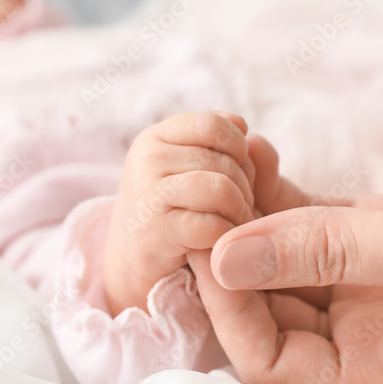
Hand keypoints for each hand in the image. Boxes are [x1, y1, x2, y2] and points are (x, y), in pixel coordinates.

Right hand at [104, 112, 255, 316]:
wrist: (134, 257)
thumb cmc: (174, 209)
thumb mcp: (191, 167)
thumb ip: (221, 144)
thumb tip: (248, 132)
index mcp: (157, 138)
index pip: (214, 125)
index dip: (236, 147)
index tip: (235, 170)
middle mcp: (148, 159)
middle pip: (224, 161)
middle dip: (244, 188)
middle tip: (238, 209)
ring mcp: (148, 193)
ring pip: (221, 189)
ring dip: (239, 211)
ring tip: (234, 224)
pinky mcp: (154, 231)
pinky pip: (211, 226)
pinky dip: (227, 237)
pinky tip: (221, 243)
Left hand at [189, 115, 382, 383]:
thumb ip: (332, 252)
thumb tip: (223, 259)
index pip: (276, 365)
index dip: (231, 315)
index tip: (206, 249)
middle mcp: (371, 335)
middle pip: (265, 316)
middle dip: (225, 264)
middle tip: (200, 204)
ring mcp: (368, 283)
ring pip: (275, 265)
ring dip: (242, 221)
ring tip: (225, 169)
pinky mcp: (370, 236)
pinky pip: (301, 224)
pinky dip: (272, 194)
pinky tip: (256, 155)